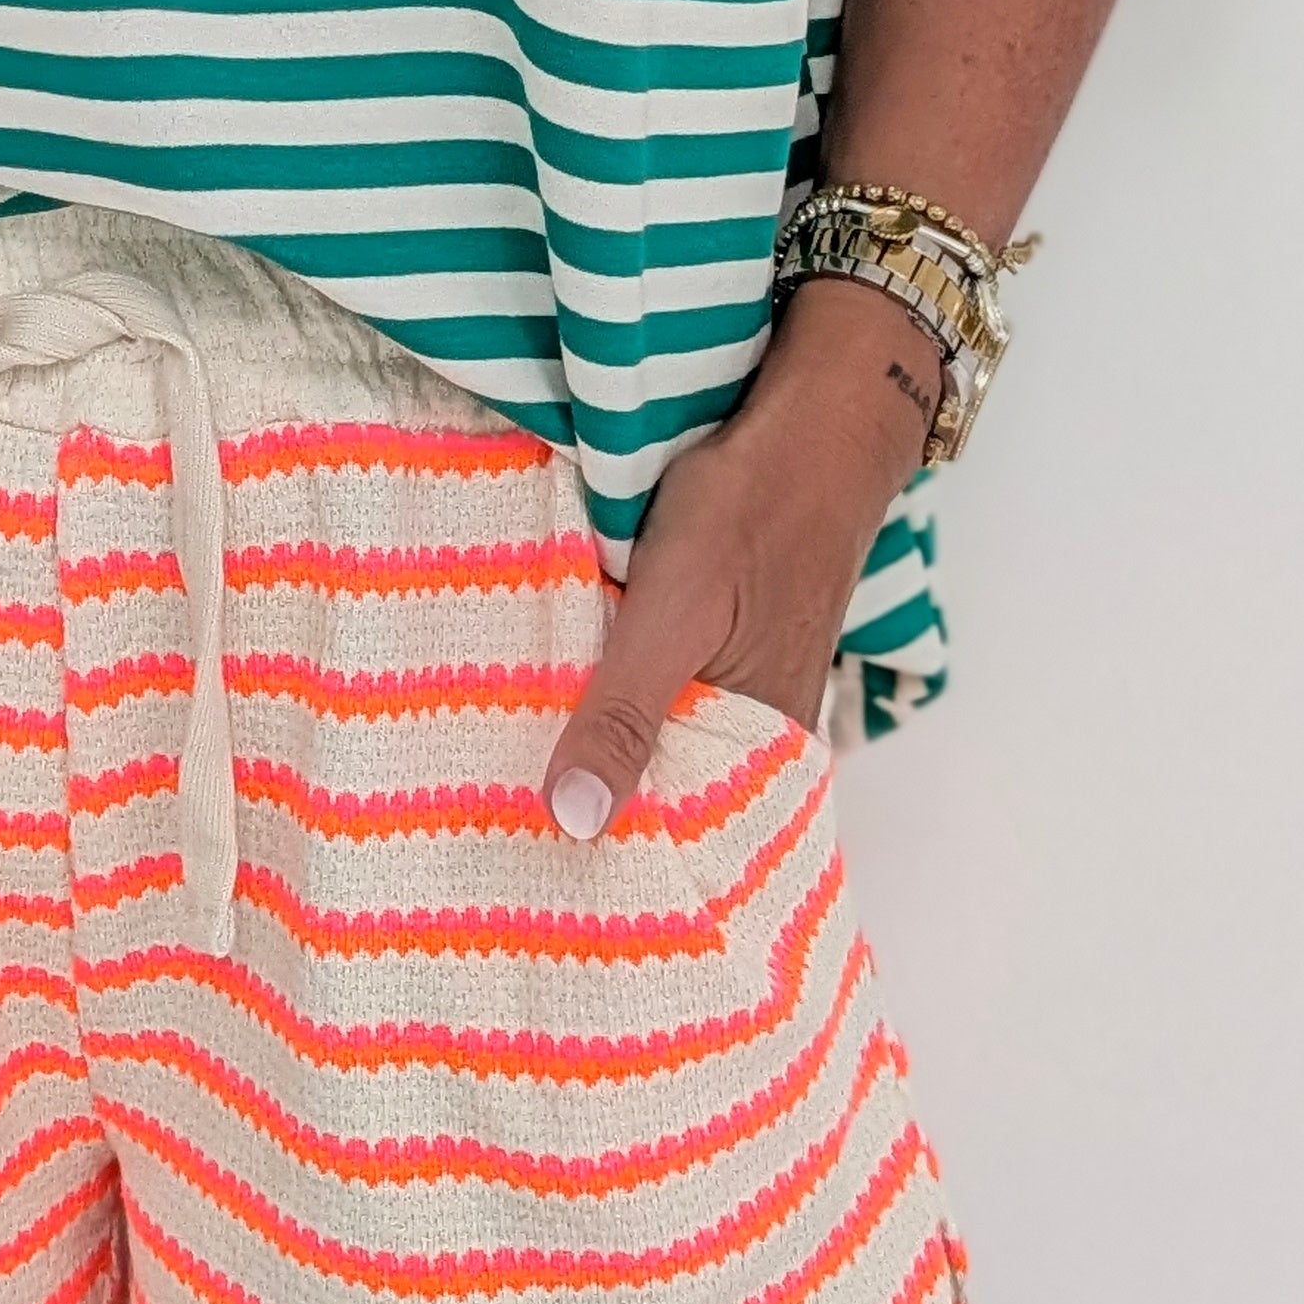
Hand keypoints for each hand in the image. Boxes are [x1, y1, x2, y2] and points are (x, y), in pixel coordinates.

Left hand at [542, 279, 936, 842]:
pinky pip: (658, 686)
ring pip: (655, 733)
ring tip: (501, 775)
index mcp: (762, 749)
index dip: (605, 858)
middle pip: (661, 788)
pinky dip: (610, 691)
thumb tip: (574, 822)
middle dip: (588, 806)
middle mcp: (759, 727)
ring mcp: (741, 678)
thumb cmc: (752, 515)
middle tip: (490, 835)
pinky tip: (554, 691)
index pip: (675, 836)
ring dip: (594, 743)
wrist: (812, 426)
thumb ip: (625, 716)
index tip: (524, 877)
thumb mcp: (672, 618)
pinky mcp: (718, 636)